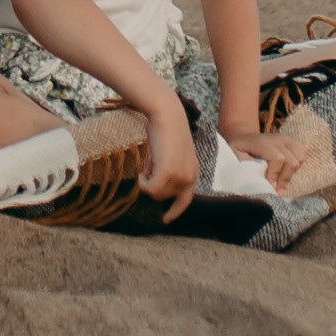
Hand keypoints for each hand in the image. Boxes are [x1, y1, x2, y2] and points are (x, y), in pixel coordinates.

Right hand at [139, 106, 199, 222]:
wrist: (167, 115)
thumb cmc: (167, 130)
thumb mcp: (173, 154)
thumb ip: (171, 170)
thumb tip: (157, 185)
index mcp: (193, 173)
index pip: (185, 201)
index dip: (175, 211)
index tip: (165, 220)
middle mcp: (189, 178)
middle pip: (163, 197)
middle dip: (153, 183)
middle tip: (151, 163)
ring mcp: (179, 177)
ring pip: (155, 193)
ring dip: (147, 178)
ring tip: (151, 159)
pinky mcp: (168, 173)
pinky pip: (149, 188)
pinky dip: (142, 180)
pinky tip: (145, 163)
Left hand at [227, 130, 306, 189]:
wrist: (246, 137)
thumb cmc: (239, 150)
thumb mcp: (234, 156)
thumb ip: (244, 165)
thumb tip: (259, 177)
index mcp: (262, 142)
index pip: (278, 158)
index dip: (275, 174)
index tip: (270, 185)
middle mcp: (277, 139)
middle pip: (291, 161)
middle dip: (284, 178)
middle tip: (276, 189)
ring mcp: (287, 139)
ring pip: (299, 159)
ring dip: (290, 173)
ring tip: (279, 180)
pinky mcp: (294, 142)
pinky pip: (302, 155)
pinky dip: (296, 166)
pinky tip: (284, 171)